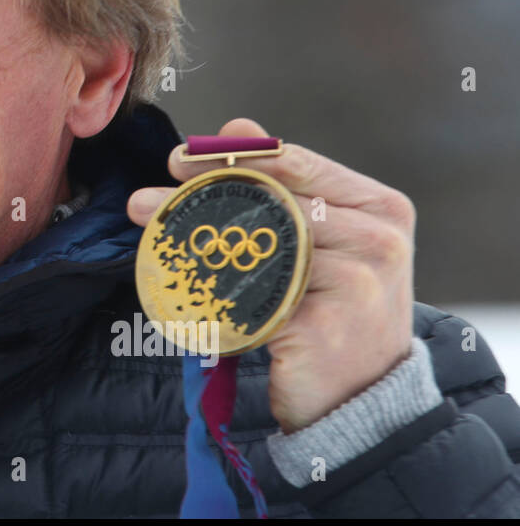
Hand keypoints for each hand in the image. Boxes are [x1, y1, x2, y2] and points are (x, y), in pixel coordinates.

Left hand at [127, 118, 415, 433]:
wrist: (362, 399)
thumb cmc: (333, 309)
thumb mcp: (323, 241)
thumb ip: (284, 184)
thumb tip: (238, 126)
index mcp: (381, 206)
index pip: (295, 164)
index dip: (231, 157)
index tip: (178, 159)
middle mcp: (380, 240)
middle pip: (270, 203)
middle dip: (198, 198)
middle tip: (144, 200)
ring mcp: (357, 285)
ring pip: (254, 248)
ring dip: (193, 242)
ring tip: (152, 237)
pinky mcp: (324, 327)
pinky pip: (251, 296)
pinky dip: (211, 288)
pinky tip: (180, 285)